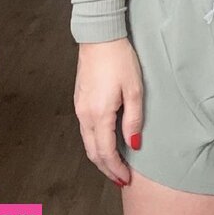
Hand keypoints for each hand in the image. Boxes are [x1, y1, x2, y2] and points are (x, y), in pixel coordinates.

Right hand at [74, 38, 143, 187]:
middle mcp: (84, 115)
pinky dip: (95, 142)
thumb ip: (134, 120)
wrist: (99, 36)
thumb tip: (134, 144)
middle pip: (92, 152)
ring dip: (100, 156)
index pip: (105, 152)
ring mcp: (79, 107)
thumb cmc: (119, 59)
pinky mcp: (79, 100)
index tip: (126, 179)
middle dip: (106, 168)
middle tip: (120, 179)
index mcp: (99, 115)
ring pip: (87, 141)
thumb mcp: (134, 89)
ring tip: (114, 165)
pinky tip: (105, 142)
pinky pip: (85, 129)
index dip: (116, 169)